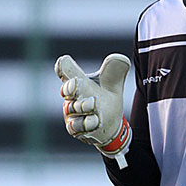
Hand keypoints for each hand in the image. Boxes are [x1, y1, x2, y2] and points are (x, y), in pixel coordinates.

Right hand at [55, 53, 131, 167]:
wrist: (109, 124)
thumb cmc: (107, 98)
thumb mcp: (113, 84)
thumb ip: (115, 71)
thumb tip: (121, 57)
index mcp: (78, 81)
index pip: (65, 69)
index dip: (65, 68)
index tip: (70, 67)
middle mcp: (71, 96)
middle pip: (68, 89)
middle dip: (75, 88)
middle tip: (90, 90)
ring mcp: (71, 112)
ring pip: (72, 109)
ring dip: (84, 107)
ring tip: (95, 106)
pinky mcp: (74, 128)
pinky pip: (75, 126)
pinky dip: (86, 123)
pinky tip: (96, 121)